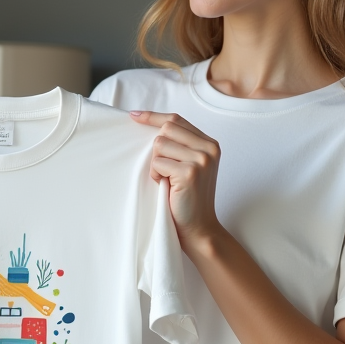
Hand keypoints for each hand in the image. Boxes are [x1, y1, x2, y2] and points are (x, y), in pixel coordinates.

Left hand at [129, 111, 222, 244]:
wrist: (199, 228)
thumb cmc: (188, 198)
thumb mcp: (189, 165)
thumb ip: (180, 145)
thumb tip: (150, 124)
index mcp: (210, 143)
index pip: (177, 119)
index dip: (154, 117)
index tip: (134, 116)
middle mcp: (209, 148)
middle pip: (166, 129)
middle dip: (157, 149)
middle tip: (164, 170)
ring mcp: (201, 160)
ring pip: (160, 144)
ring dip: (156, 164)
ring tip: (167, 180)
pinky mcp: (190, 172)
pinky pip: (158, 162)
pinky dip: (156, 175)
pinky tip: (166, 187)